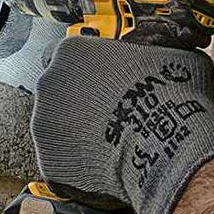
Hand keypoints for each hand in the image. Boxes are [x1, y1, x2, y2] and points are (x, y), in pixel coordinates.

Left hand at [30, 36, 213, 213]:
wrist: (168, 144)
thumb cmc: (169, 97)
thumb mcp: (170, 56)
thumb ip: (151, 53)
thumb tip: (162, 58)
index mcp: (72, 50)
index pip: (69, 55)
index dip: (89, 69)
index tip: (104, 81)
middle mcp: (49, 82)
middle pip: (59, 91)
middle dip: (81, 102)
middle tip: (112, 113)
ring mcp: (44, 123)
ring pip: (57, 127)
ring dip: (77, 133)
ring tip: (111, 141)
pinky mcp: (49, 160)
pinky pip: (62, 160)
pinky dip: (79, 163)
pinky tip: (106, 163)